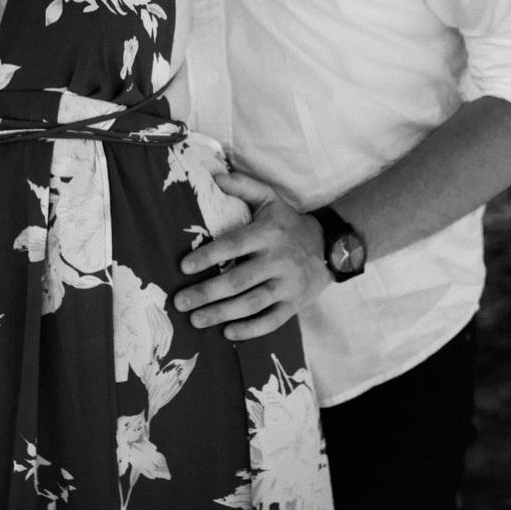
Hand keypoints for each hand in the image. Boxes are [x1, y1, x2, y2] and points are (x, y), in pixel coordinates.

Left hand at [173, 173, 331, 340]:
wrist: (330, 247)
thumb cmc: (288, 223)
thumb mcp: (270, 198)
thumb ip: (243, 186)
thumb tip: (215, 177)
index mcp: (268, 233)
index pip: (233, 245)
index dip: (208, 256)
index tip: (184, 267)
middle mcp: (278, 260)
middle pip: (238, 281)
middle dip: (206, 293)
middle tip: (180, 302)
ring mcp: (288, 285)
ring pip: (252, 304)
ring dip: (221, 314)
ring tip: (195, 320)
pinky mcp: (295, 305)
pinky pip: (271, 321)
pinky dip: (250, 330)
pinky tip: (227, 333)